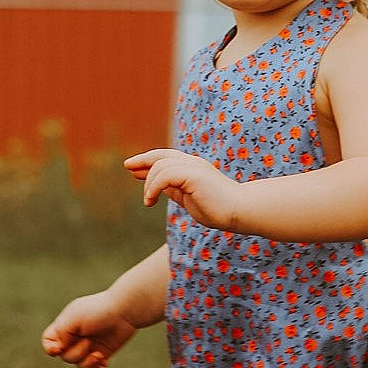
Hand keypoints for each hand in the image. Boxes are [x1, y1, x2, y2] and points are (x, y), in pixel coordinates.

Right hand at [41, 292, 137, 367]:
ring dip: (87, 362)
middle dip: (76, 353)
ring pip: (79, 364)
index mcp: (66, 326)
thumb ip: (61, 332)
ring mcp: (89, 347)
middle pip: (65, 356)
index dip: (49, 348)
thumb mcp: (74, 317)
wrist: (125, 311)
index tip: (57, 350)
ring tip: (98, 354)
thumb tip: (57, 350)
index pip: (49, 341)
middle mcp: (75, 338)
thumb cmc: (99, 310)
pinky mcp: (103, 354)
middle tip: (88, 341)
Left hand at [124, 148, 239, 229]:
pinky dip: (154, 186)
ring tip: (148, 201)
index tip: (132, 168)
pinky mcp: (194, 175)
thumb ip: (175, 190)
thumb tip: (157, 187)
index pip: (165, 158)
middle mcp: (192, 163)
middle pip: (160, 155)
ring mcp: (194, 167)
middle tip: (128, 167)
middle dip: (142, 160)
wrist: (239, 211)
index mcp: (192, 167)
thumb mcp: (188, 198)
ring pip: (160, 166)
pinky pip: (166, 175)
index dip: (147, 161)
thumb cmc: (217, 209)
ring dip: (149, 184)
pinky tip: (151, 199)